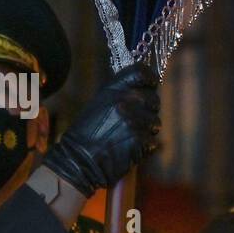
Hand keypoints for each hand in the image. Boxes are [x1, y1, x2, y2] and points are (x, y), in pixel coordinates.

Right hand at [42, 62, 160, 196]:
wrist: (78, 160)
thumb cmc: (86, 134)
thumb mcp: (99, 104)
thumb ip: (120, 94)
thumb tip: (142, 90)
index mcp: (113, 89)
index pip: (141, 72)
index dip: (150, 78)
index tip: (151, 85)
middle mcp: (126, 101)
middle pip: (153, 99)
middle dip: (149, 111)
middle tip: (135, 122)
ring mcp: (134, 120)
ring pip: (155, 122)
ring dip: (146, 131)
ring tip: (128, 138)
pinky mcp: (139, 140)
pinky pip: (152, 142)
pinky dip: (144, 148)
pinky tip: (129, 149)